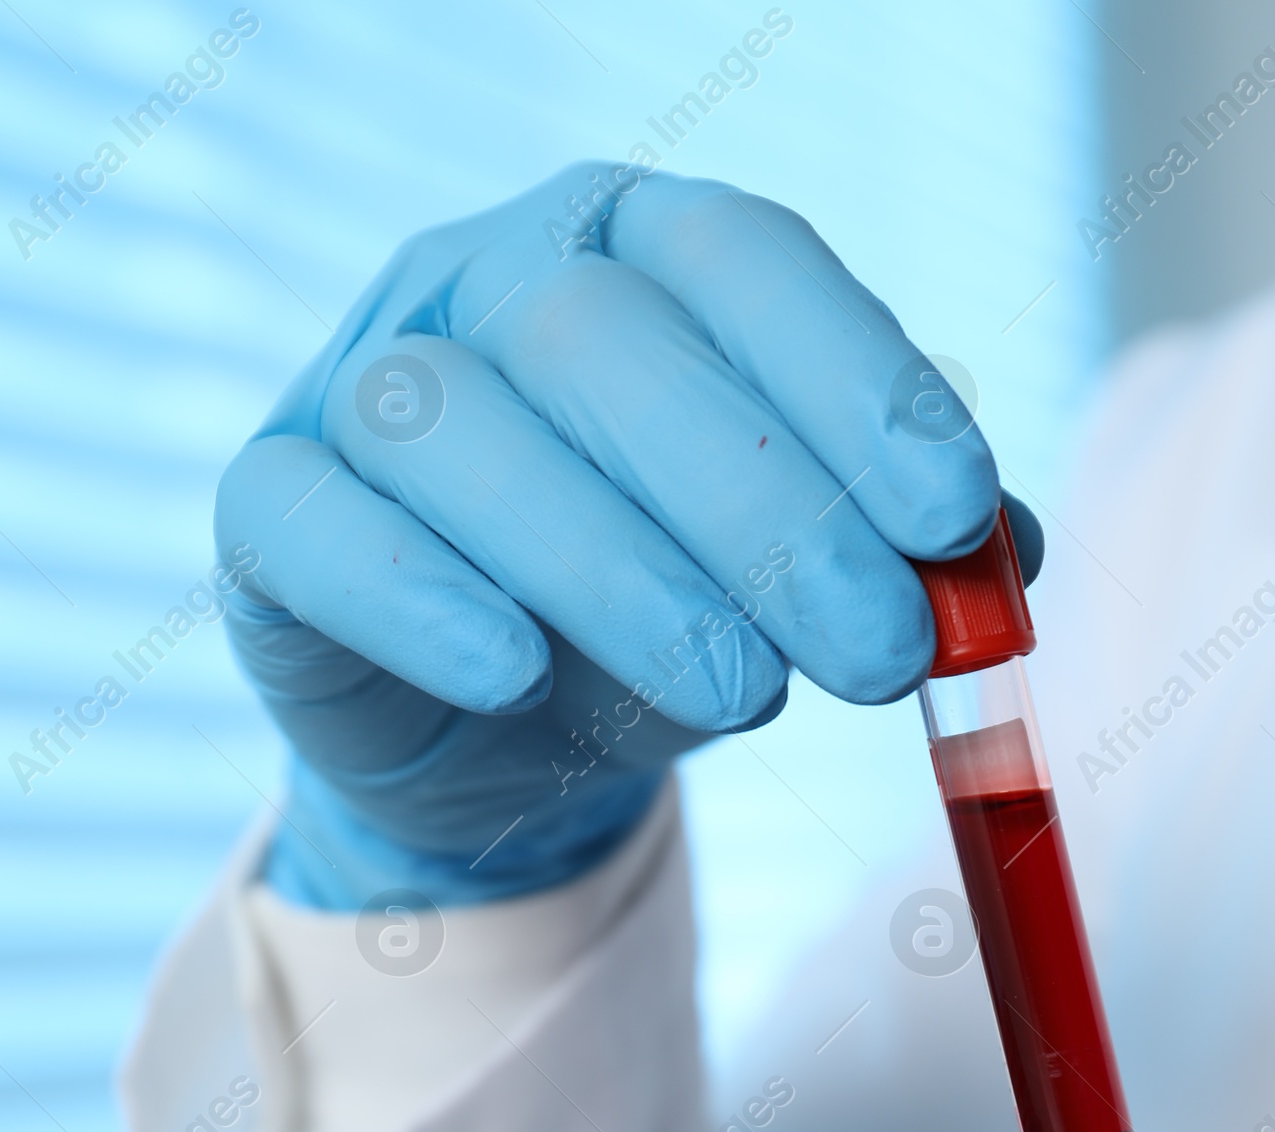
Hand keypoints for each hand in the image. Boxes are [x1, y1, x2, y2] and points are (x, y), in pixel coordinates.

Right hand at [215, 161, 1041, 906]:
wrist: (494, 739)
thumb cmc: (654, 621)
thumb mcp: (789, 583)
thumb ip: (894, 552)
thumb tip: (1006, 558)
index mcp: (630, 250)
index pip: (743, 260)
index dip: (853, 380)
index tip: (955, 516)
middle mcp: (484, 283)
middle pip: (605, 340)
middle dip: (762, 506)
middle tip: (874, 654)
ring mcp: (360, 384)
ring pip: (458, 425)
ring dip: (613, 563)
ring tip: (739, 696)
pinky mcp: (269, 511)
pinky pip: (313, 523)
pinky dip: (414, 594)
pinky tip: (512, 674)